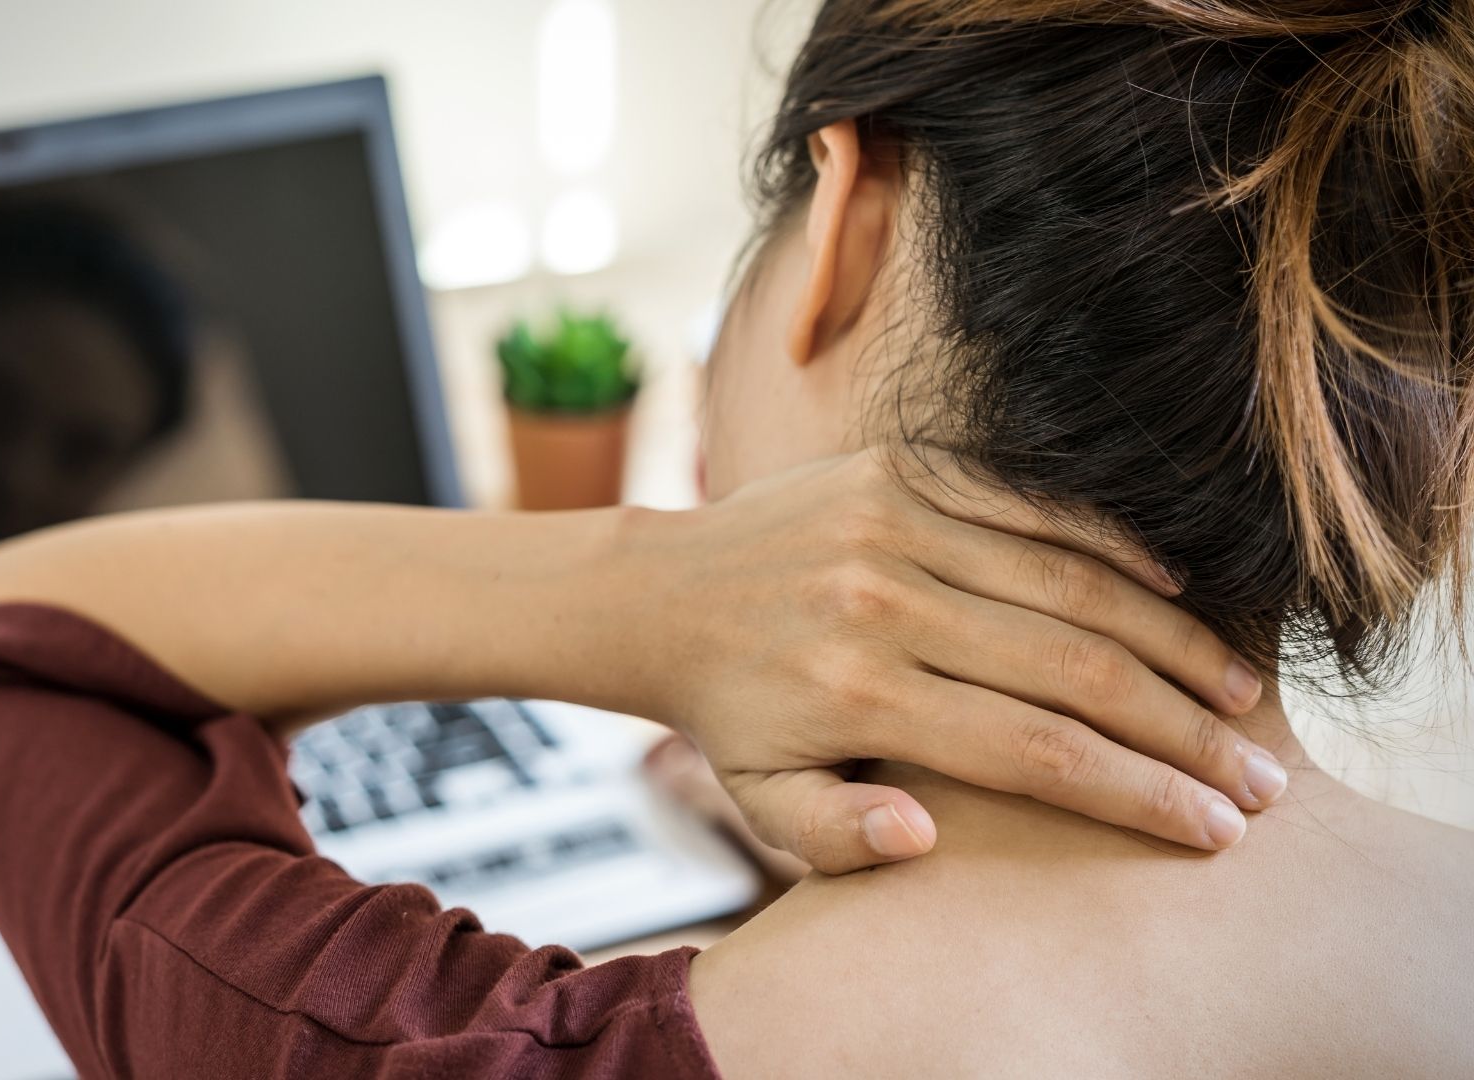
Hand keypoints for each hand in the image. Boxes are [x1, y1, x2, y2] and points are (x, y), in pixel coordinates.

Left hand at [608, 446, 1280, 874]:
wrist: (662, 593)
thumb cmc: (733, 715)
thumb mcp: (762, 800)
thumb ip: (837, 838)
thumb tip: (928, 844)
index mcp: (859, 696)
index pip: (1034, 752)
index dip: (1138, 792)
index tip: (1214, 826)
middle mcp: (884, 605)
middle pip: (1073, 670)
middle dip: (1182, 729)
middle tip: (1257, 774)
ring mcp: (894, 526)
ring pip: (1070, 583)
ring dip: (1170, 641)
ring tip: (1238, 693)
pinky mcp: (897, 470)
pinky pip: (1029, 506)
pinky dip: (1110, 547)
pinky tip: (1176, 594)